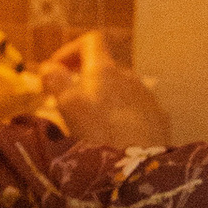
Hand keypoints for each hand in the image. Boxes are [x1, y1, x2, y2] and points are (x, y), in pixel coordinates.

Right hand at [38, 29, 170, 144]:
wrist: (142, 166)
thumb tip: (48, 66)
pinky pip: (136, 109)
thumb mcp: (69, 106)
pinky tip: (117, 137)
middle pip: (105, 69)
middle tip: (69, 105)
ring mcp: (147, 97)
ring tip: (93, 126)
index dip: (70, 50)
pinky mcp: (159, 118)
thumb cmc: (100, 133)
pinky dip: (122, 116)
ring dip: (104, 100)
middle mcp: (130, 76)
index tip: (56, 70)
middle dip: (85, 82)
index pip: (91, 41)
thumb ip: (57, 81)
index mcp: (105, 70)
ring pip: (121, 90)